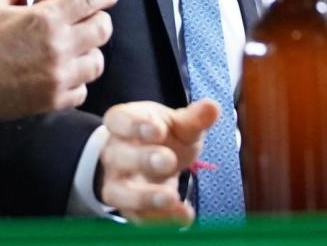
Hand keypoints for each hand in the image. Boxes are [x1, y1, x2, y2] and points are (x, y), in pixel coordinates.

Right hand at [0, 0, 117, 118]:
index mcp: (46, 18)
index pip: (92, 0)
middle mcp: (59, 47)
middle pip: (103, 30)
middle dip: (100, 21)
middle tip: (90, 19)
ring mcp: (59, 76)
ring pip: (97, 62)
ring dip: (90, 52)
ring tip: (77, 50)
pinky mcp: (54, 101)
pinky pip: (82, 90)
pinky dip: (76, 82)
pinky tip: (63, 75)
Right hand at [98, 100, 219, 224]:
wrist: (151, 160)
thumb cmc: (163, 136)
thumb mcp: (179, 124)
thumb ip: (194, 118)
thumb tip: (212, 107)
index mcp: (123, 123)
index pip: (119, 120)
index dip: (135, 125)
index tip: (158, 129)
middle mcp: (114, 153)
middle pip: (118, 156)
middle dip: (143, 159)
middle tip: (168, 161)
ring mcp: (117, 182)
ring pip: (119, 193)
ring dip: (145, 197)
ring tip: (172, 198)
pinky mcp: (128, 208)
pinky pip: (138, 216)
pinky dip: (160, 219)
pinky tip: (184, 216)